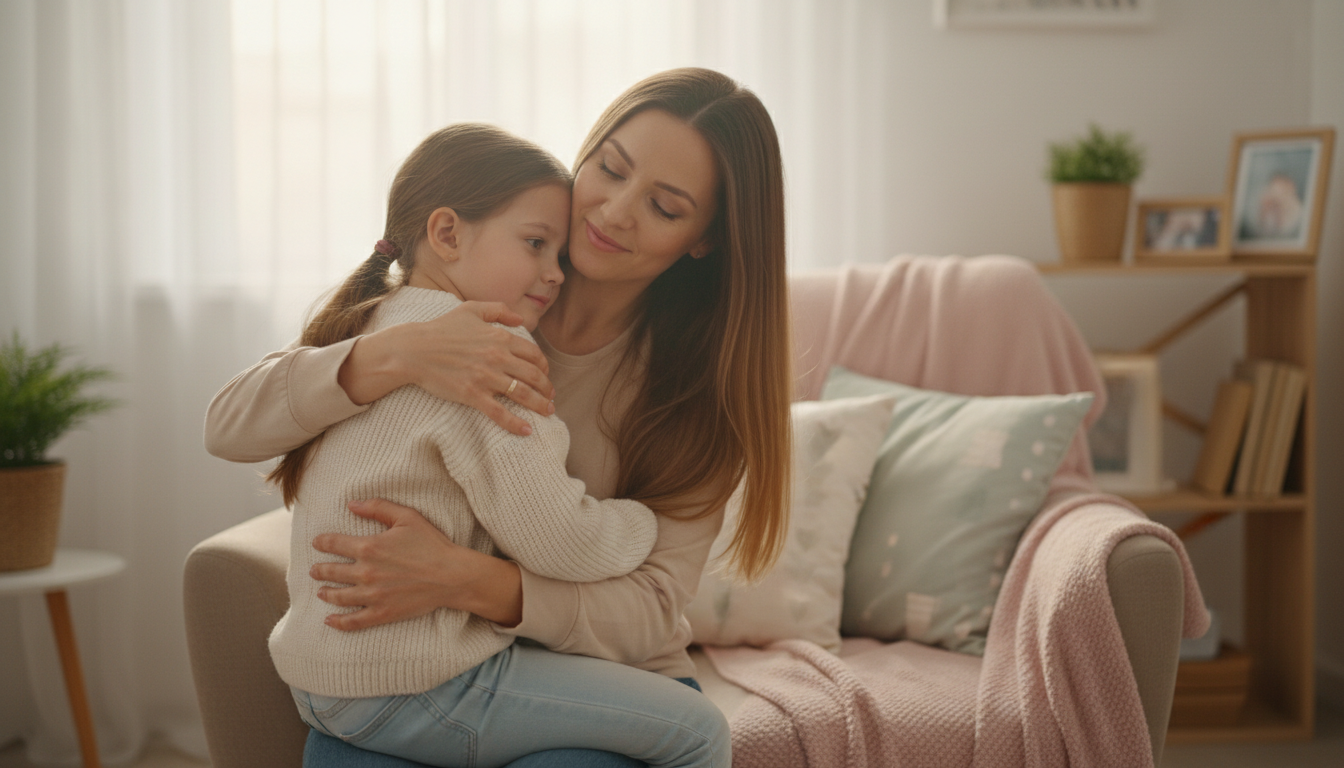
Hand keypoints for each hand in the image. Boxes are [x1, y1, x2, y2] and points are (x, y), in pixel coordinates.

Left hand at [310, 499, 522, 630]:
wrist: (451, 576)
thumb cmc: (432, 544)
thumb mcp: (407, 517)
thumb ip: (377, 508)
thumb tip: (351, 504)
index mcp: (369, 547)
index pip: (334, 544)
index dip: (322, 542)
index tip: (316, 543)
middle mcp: (365, 572)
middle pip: (332, 571)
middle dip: (320, 570)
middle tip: (314, 571)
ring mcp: (372, 595)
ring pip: (339, 596)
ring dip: (326, 593)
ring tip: (320, 592)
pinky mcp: (382, 613)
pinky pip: (353, 620)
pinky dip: (338, 622)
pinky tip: (330, 620)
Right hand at [339, 301, 554, 435]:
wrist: (414, 349)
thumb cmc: (442, 329)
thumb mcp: (471, 309)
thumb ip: (499, 310)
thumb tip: (520, 319)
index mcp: (500, 337)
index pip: (534, 354)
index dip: (544, 367)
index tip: (545, 376)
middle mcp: (497, 357)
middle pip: (533, 375)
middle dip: (547, 388)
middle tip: (551, 397)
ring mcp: (486, 377)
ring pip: (523, 394)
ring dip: (540, 405)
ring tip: (548, 412)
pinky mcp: (472, 394)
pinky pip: (499, 412)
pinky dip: (516, 423)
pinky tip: (527, 430)